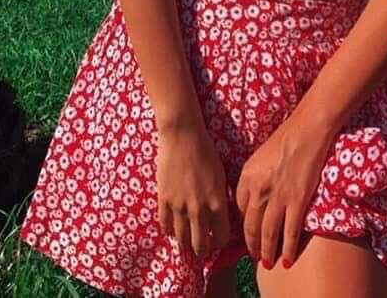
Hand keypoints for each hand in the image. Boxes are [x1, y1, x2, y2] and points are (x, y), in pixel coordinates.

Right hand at [156, 122, 231, 257]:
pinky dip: (169, 231)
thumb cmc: (206, 151)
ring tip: (187, 243)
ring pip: (182, 239)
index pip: (222, 238)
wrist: (182, 135)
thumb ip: (222, 199)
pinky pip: (165, 225)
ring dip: (186, 244)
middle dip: (203, 251)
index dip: (220, 243)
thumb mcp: (221, 177)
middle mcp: (200, 209)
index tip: (217, 240)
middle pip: (201, 245)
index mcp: (218, 203)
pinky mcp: (164, 199)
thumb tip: (222, 218)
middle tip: (202, 249)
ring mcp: (180, 206)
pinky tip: (172, 228)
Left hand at [235, 113, 334, 268]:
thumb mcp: (258, 159)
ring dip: (267, 252)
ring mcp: (277, 197)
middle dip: (251, 245)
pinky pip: (290, 232)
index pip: (239, 210)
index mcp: (246, 177)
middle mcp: (258, 189)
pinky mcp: (297, 201)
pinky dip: (289, 249)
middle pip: (250, 226)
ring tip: (267, 263)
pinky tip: (288, 260)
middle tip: (253, 257)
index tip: (243, 237)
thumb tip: (250, 202)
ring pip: (268, 233)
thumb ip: (251, 181)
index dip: (241, 227)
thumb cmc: (282, 142)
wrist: (305, 132)